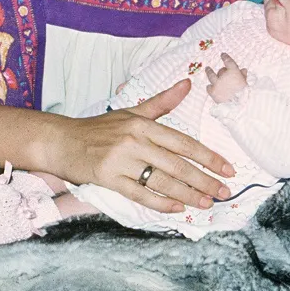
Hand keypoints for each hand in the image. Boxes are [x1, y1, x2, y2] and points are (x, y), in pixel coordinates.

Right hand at [54, 79, 233, 213]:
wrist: (61, 141)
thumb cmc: (99, 128)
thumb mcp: (131, 111)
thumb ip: (162, 102)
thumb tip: (187, 83)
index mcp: (142, 124)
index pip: (183, 142)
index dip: (208, 157)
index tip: (227, 168)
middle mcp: (134, 141)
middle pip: (177, 165)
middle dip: (204, 180)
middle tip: (224, 192)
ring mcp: (121, 161)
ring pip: (162, 181)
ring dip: (187, 195)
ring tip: (206, 203)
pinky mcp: (108, 179)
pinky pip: (139, 194)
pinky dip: (160, 202)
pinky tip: (177, 208)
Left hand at [204, 53, 247, 102]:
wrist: (238, 106)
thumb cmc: (245, 94)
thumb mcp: (246, 83)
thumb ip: (243, 76)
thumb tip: (243, 70)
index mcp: (233, 71)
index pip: (228, 61)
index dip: (225, 57)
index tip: (223, 54)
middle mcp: (224, 76)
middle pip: (221, 71)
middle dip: (222, 71)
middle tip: (221, 71)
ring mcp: (217, 84)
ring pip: (211, 76)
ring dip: (209, 72)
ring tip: (208, 69)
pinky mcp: (213, 92)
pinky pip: (209, 87)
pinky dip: (210, 87)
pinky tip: (209, 87)